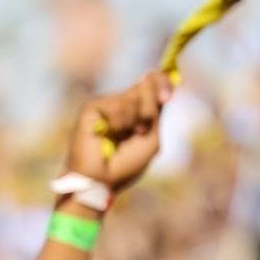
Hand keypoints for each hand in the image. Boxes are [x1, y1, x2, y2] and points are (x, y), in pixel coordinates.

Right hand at [66, 72, 172, 193]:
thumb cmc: (124, 166)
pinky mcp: (91, 108)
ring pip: (133, 94)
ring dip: (135, 119)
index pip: (152, 81)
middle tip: (140, 130)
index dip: (162, 81)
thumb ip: (156, 110)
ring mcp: (105, 105)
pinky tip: (108, 134)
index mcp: (136, 110)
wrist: (100, 182)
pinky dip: (119, 122)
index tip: (167, 97)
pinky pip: (117, 103)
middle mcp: (120, 104)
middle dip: (149, 108)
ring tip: (122, 137)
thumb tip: (149, 76)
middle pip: (146, 84)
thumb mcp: (151, 137)